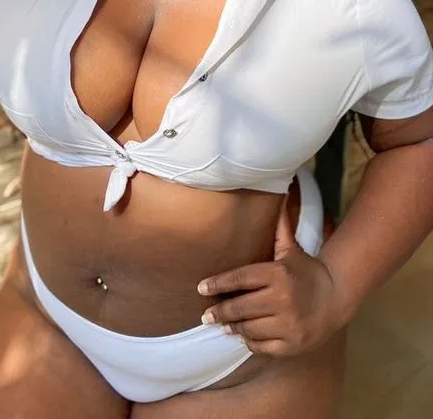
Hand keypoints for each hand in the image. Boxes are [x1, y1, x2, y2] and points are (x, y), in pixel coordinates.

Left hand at [197, 199, 340, 356]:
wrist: (337, 297)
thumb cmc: (306, 272)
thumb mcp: (291, 250)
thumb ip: (278, 228)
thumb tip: (280, 192)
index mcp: (277, 274)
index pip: (239, 279)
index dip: (218, 284)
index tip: (201, 288)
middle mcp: (282, 299)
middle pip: (240, 307)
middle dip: (220, 312)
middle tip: (206, 315)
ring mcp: (288, 324)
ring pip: (249, 329)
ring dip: (233, 328)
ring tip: (223, 325)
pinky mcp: (292, 344)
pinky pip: (262, 346)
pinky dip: (251, 342)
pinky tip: (245, 337)